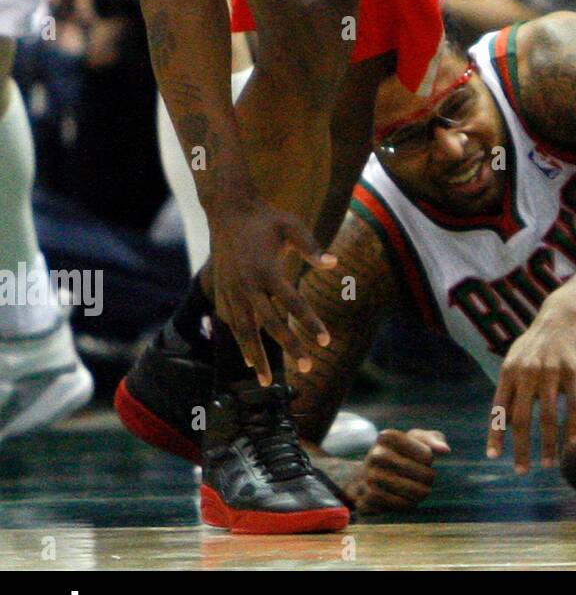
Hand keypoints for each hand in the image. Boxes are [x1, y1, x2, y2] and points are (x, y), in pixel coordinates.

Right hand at [207, 199, 333, 384]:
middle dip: (289, 347)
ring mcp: (231, 291)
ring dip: (257, 357)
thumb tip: (334, 264)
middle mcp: (246, 285)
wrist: (227, 211)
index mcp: (265, 269)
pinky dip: (241, 343)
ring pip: (244, 332)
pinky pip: (231, 324)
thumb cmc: (266, 218)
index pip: (293, 303)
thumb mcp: (292, 225)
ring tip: (267, 383)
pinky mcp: (221, 293)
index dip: (310, 323)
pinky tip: (250, 361)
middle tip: (306, 369)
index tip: (326, 342)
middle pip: (269, 324)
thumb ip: (312, 247)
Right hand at [346, 429, 449, 512]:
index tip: (423, 458)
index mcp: (387, 437)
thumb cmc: (399, 454)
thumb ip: (434, 439)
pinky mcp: (366, 497)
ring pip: (409, 491)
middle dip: (428, 478)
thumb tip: (445, 450)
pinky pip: (395, 505)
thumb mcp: (415, 440)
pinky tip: (407, 500)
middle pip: (421, 473)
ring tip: (420, 491)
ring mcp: (368, 477)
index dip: (428, 458)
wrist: (365, 476)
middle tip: (427, 479)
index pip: (426, 454)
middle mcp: (375, 455)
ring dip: (420, 494)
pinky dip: (405, 504)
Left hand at [486, 292, 575, 471]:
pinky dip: (574, 425)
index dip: (496, 434)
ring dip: (547, 445)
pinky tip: (575, 441)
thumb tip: (505, 421)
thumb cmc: (537, 342)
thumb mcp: (516, 359)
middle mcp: (527, 374)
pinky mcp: (573, 372)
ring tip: (547, 464)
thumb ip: (511, 387)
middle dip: (521, 449)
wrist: (563, 316)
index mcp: (509, 372)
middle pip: (522, 419)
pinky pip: (573, 405)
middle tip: (521, 471)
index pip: (499, 409)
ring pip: (548, 417)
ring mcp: (551, 373)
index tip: (494, 457)